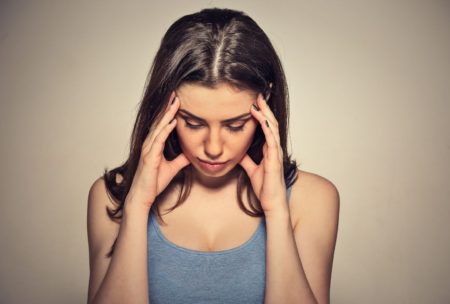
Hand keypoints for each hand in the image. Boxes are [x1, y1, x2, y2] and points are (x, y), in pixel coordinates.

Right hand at [126, 91, 189, 210]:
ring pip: (158, 127)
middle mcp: (149, 144)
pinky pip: (158, 140)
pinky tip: (172, 122)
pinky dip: (165, 130)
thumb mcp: (172, 168)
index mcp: (154, 145)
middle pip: (159, 121)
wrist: (143, 196)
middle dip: (167, 107)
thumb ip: (181, 159)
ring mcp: (148, 149)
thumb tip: (191, 154)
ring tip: (175, 102)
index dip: (169, 112)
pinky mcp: (149, 157)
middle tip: (176, 93)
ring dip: (167, 114)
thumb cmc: (154, 182)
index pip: (162, 124)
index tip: (177, 100)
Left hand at [239, 93, 287, 216]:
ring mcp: (276, 153)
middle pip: (270, 123)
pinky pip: (271, 140)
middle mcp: (274, 148)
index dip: (261, 113)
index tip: (254, 101)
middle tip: (258, 94)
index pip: (266, 126)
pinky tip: (261, 119)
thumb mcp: (251, 169)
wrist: (271, 202)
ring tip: (258, 102)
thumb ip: (246, 159)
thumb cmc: (265, 187)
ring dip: (265, 114)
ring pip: (272, 128)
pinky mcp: (275, 160)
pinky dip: (266, 129)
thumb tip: (238, 152)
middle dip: (264, 108)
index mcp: (269, 149)